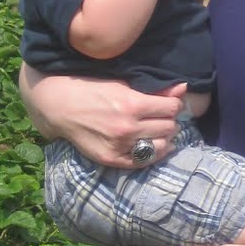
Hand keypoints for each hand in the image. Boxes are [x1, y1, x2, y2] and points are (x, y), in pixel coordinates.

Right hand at [20, 66, 185, 168]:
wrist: (61, 106)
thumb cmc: (93, 89)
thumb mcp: (123, 84)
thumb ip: (154, 90)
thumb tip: (183, 88)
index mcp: (132, 104)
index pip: (172, 109)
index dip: (174, 105)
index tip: (169, 103)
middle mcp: (128, 127)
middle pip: (169, 127)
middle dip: (169, 120)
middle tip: (161, 116)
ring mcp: (120, 146)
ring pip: (161, 146)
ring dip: (163, 137)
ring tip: (157, 130)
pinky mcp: (112, 159)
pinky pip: (144, 161)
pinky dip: (153, 153)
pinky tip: (152, 144)